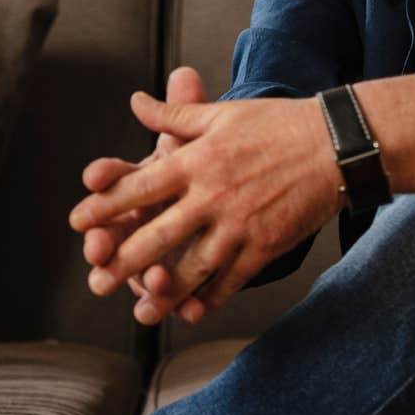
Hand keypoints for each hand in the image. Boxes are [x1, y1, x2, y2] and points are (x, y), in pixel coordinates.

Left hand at [71, 90, 342, 325]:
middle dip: (122, 262)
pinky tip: (191, 313)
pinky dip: (210, 299)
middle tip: (96, 282)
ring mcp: (239, 225)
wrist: (336, 145)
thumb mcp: (221, 114)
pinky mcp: (265, 246)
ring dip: (163, 294)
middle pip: (158, 235)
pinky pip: (232, 279)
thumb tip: (135, 102)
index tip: (78, 221)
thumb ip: (175, 114)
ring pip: (193, 267)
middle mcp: (212, 195)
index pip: (139, 187)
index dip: (105, 205)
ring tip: (140, 313)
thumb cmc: (276, 125)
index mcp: (197, 160)